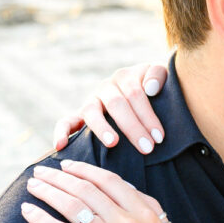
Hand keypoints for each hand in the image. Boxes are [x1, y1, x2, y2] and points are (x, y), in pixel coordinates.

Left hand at [21, 160, 198, 222]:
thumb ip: (156, 216)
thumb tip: (140, 199)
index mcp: (147, 215)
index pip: (110, 181)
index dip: (85, 170)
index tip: (67, 166)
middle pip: (87, 189)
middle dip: (60, 176)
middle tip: (41, 171)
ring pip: (73, 206)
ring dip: (48, 191)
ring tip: (32, 185)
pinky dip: (42, 221)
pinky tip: (27, 212)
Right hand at [53, 63, 168, 152]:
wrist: (146, 90)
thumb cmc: (157, 89)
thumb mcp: (162, 77)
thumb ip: (158, 75)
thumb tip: (150, 89)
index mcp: (125, 77)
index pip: (136, 94)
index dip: (147, 115)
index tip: (159, 137)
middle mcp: (106, 87)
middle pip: (116, 104)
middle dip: (132, 127)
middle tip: (147, 147)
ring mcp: (91, 100)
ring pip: (91, 111)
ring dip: (101, 127)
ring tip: (113, 143)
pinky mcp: (79, 115)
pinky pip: (66, 121)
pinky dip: (61, 132)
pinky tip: (60, 146)